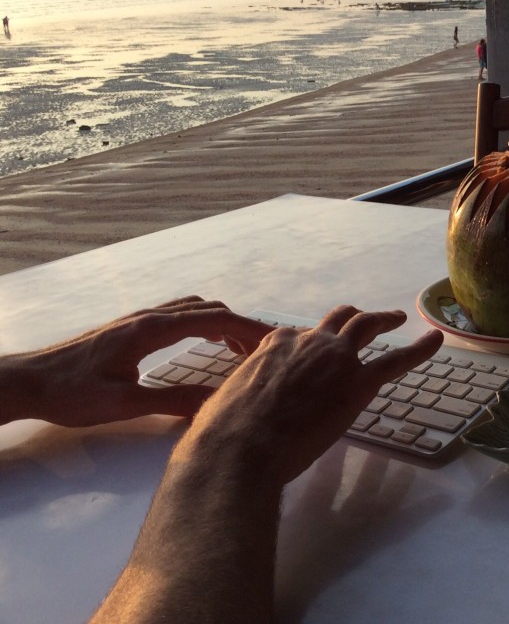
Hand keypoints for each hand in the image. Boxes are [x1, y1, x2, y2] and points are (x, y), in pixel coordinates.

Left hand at [1, 296, 272, 426]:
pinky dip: (205, 322)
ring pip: (194, 308)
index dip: (249, 329)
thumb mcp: (126, 403)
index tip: (275, 341)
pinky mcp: (132, 327)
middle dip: (243, 325)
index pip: (215, 320)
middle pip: (210, 309)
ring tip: (242, 347)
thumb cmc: (72, 395)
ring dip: (223, 322)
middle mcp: (150, 316)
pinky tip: (206, 341)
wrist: (29, 382)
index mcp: (153, 329)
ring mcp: (140, 318)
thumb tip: (219, 400)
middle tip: (266, 349)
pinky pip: (181, 314)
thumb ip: (175, 400)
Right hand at [179, 306, 443, 486]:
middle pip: (335, 320)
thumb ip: (234, 404)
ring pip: (366, 326)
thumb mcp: (221, 406)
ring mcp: (334, 358)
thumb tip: (221, 424)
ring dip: (383, 319)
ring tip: (396, 318)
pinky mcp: (357, 383)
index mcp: (273, 346)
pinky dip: (419, 349)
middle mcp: (306, 342)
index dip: (306, 347)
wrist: (238, 449)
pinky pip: (396, 360)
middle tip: (366, 320)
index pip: (295, 337)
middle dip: (351, 318)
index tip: (309, 357)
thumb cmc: (222, 437)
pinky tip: (435, 341)